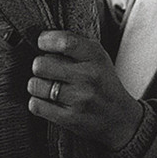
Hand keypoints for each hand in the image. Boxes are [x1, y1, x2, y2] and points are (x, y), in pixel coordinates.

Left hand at [28, 30, 143, 149]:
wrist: (120, 118)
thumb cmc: (102, 82)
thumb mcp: (97, 56)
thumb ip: (73, 44)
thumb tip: (42, 38)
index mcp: (95, 56)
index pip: (65, 42)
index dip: (46, 40)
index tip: (42, 43)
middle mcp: (88, 77)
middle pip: (41, 64)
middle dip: (39, 65)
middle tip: (46, 70)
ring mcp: (79, 99)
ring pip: (35, 85)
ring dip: (36, 85)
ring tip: (47, 86)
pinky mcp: (70, 119)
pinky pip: (36, 105)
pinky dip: (37, 102)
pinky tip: (47, 101)